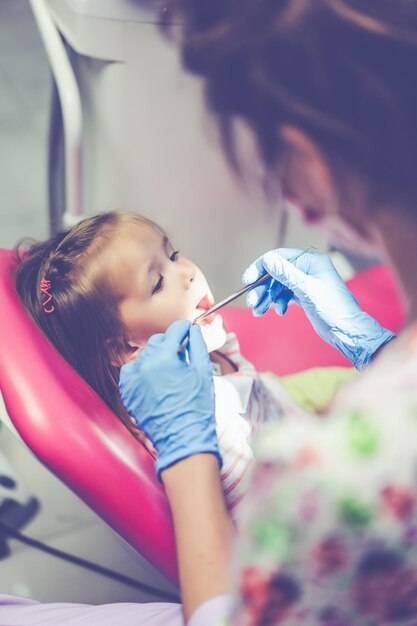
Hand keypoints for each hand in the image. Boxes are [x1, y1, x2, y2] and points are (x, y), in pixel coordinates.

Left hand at [119, 320, 220, 479]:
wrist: (183, 438)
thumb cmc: (196, 408)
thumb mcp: (203, 372)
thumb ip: (198, 345)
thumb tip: (193, 330)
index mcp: (164, 357)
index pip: (174, 330)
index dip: (184, 328)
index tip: (188, 330)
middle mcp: (144, 364)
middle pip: (158, 341)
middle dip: (171, 343)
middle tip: (183, 354)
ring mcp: (133, 379)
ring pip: (144, 355)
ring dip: (156, 357)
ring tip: (170, 371)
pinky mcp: (127, 392)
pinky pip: (131, 371)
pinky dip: (141, 371)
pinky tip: (154, 380)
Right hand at [242, 248, 394, 370]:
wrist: (346, 331)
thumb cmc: (333, 309)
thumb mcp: (306, 289)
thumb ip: (285, 274)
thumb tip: (267, 260)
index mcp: (312, 261)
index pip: (279, 257)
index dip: (261, 267)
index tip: (248, 280)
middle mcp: (307, 268)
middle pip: (276, 273)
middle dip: (262, 288)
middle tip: (252, 302)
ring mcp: (305, 282)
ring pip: (277, 285)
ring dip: (267, 297)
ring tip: (259, 311)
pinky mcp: (303, 295)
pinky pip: (283, 295)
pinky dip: (277, 303)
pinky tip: (280, 311)